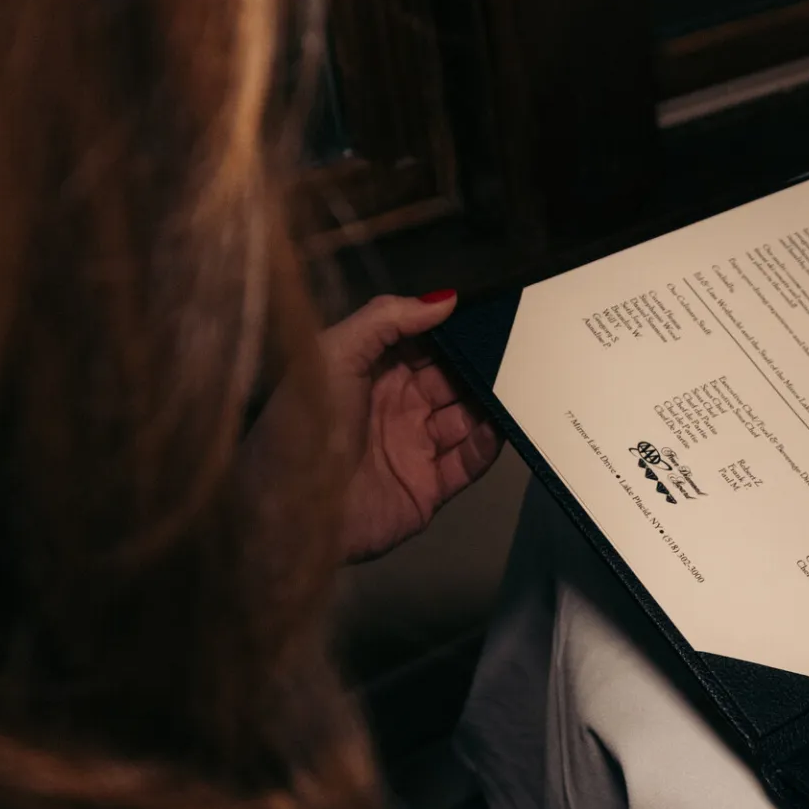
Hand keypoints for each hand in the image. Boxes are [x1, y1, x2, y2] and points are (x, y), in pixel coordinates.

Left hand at [262, 290, 501, 561]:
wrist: (290, 510)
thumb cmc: (304, 424)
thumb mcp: (335, 353)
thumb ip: (386, 318)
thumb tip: (445, 298)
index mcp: (370, 371)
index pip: (423, 344)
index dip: (452, 329)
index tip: (488, 311)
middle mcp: (395, 407)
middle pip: (450, 379)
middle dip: (479, 365)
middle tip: (515, 348)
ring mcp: (414, 447)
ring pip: (465, 418)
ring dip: (490, 403)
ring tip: (519, 384)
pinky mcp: (428, 488)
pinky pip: (468, 463)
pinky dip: (488, 445)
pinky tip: (502, 426)